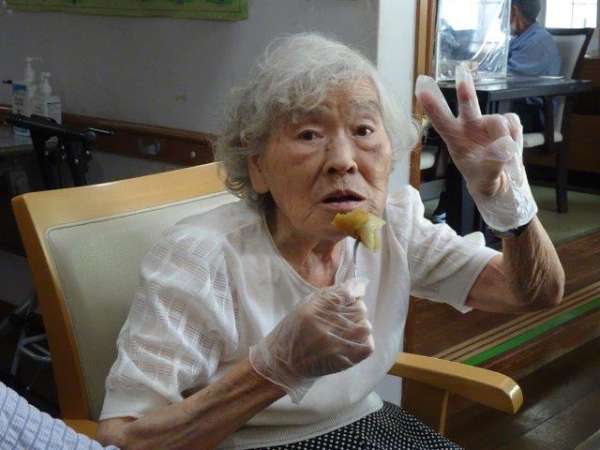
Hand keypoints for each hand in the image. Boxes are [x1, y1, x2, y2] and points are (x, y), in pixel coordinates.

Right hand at [249, 278, 373, 402]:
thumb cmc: (294, 331)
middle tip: (344, 315)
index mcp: (313, 310)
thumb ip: (329, 295)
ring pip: (365, 326)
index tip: (351, 295)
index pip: (346, 293)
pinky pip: (368, 346)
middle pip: (359, 308)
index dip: (352, 292)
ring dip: (360, 324)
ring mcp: (337, 345)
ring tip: (348, 328)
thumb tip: (356, 287)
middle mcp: (326, 327)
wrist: (286, 364)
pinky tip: (353, 340)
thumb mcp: (304, 306)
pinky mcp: (344, 361)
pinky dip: (364, 341)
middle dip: (354, 308)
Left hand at [415, 65, 536, 230]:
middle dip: (465, 90)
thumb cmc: (486, 181)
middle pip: (467, 105)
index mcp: (456, 140)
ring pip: (499, 121)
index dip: (432, 105)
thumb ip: (493, 165)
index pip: (441, 121)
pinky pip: (514, 123)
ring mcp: (487, 123)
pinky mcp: (507, 123)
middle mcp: (470, 127)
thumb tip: (502, 147)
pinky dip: (515, 136)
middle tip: (461, 70)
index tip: (421, 86)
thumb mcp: (487, 181)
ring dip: (504, 138)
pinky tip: (511, 146)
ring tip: (504, 155)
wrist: (504, 183)